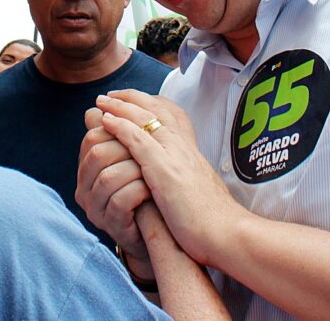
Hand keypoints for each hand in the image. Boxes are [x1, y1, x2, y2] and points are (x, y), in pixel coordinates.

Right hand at [76, 107, 152, 276]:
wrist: (164, 229)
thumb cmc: (149, 188)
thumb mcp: (135, 157)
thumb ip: (119, 133)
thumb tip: (98, 105)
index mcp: (87, 166)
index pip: (92, 137)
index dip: (117, 129)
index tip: (142, 128)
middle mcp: (85, 187)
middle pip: (97, 153)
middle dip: (126, 147)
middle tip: (149, 148)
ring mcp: (96, 208)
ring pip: (108, 177)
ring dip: (135, 169)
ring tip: (153, 170)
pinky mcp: (111, 226)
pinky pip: (120, 201)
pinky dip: (139, 191)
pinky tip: (152, 190)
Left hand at [95, 89, 244, 265]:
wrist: (228, 234)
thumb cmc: (213, 221)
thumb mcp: (196, 191)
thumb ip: (183, 179)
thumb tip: (173, 180)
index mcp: (191, 151)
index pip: (171, 115)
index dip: (149, 104)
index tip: (130, 100)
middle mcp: (184, 147)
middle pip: (156, 109)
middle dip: (131, 98)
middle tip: (110, 95)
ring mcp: (175, 155)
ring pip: (145, 118)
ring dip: (120, 107)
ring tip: (101, 101)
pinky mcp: (165, 170)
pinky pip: (139, 140)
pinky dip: (120, 127)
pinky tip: (105, 122)